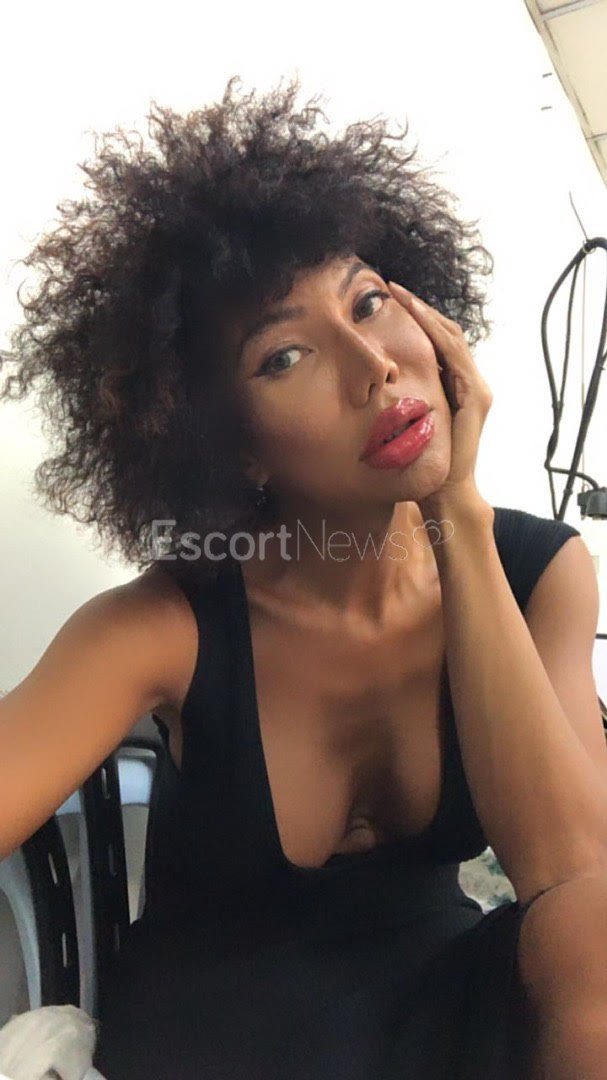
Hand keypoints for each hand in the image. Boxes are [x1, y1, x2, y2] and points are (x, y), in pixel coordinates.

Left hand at [387, 280, 493, 517]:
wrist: (445, 491)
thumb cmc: (421, 462)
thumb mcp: (409, 419)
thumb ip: (403, 398)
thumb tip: (373, 382)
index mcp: (455, 386)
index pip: (438, 342)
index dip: (418, 319)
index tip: (391, 300)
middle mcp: (470, 383)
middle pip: (447, 333)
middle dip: (420, 308)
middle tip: (393, 287)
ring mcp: (476, 388)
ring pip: (451, 337)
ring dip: (425, 313)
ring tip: (401, 294)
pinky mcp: (476, 397)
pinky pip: (455, 356)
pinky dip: (436, 334)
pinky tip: (416, 318)